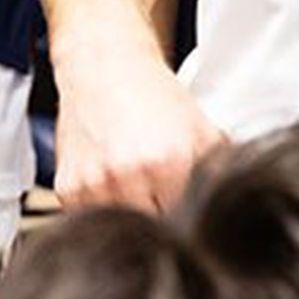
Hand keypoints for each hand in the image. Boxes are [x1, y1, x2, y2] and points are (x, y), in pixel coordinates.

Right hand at [52, 47, 225, 212]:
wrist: (104, 69)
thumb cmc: (149, 96)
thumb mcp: (201, 127)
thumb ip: (219, 168)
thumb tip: (229, 202)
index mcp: (168, 162)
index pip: (186, 219)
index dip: (188, 217)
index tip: (186, 210)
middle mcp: (128, 175)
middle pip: (153, 229)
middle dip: (160, 217)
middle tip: (161, 194)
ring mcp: (95, 185)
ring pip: (120, 228)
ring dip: (130, 216)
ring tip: (135, 185)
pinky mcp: (69, 189)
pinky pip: (90, 219)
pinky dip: (102, 208)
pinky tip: (111, 181)